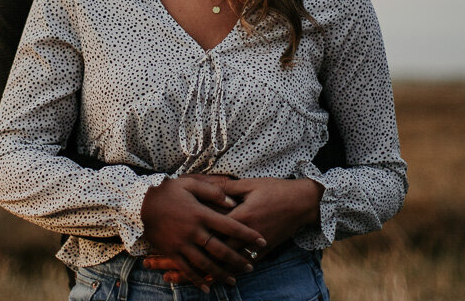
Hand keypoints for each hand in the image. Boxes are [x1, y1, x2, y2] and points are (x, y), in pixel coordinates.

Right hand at [140, 176, 265, 291]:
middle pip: (221, 250)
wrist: (140, 204)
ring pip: (205, 264)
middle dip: (239, 260)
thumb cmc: (167, 191)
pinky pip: (186, 270)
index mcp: (200, 213)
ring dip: (222, 274)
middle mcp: (193, 231)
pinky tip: (207, 288)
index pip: (230, 226)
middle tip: (252, 266)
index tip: (261, 241)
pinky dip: (198, 281)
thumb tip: (233, 202)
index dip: (248, 234)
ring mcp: (182, 244)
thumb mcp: (190, 183)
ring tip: (234, 280)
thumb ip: (213, 192)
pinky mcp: (171, 252)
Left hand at [145, 177, 321, 284]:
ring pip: (224, 265)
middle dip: (185, 263)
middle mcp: (244, 236)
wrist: (303, 203)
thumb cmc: (276, 190)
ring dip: (202, 274)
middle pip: (211, 253)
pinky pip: (240, 268)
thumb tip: (204, 182)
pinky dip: (224, 275)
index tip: (168, 243)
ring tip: (181, 280)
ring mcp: (253, 247)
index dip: (188, 237)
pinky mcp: (261, 253)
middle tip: (161, 271)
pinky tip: (211, 282)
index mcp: (239, 216)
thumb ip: (226, 188)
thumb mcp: (249, 185)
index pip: (208, 230)